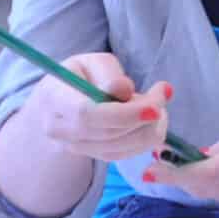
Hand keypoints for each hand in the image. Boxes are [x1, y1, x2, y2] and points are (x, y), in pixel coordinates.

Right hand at [27, 52, 171, 162]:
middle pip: (107, 134)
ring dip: (148, 129)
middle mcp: (58, 129)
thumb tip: (125, 92)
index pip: (87, 115)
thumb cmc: (79, 75)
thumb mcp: (92, 61)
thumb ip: (109, 73)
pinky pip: (121, 155)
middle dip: (144, 119)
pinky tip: (152, 121)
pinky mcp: (88, 156)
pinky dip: (143, 140)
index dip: (124, 115)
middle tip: (164, 94)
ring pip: (117, 149)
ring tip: (158, 105)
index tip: (155, 107)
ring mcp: (72, 147)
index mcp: (54, 98)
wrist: (57, 102)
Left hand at [144, 107, 218, 202]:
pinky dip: (214, 185)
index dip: (170, 174)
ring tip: (181, 166)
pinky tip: (213, 171)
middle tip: (160, 164)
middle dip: (178, 179)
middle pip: (202, 190)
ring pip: (216, 195)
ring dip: (196, 184)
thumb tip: (206, 155)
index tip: (148, 168)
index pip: (198, 175)